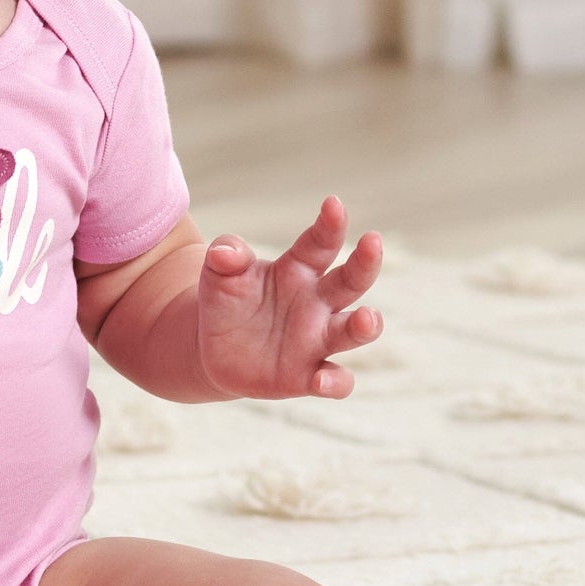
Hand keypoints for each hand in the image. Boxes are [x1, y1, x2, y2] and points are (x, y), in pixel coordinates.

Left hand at [196, 197, 382, 399]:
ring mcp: (317, 340)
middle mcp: (317, 303)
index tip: (333, 204)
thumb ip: (226, 255)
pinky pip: (335, 380)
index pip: (320, 244)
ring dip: (364, 325)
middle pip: (351, 281)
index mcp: (299, 270)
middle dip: (365, 263)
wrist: (211, 346)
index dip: (329, 225)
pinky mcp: (308, 376)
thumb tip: (224, 252)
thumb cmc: (225, 298)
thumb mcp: (219, 272)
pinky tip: (321, 379)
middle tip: (373, 242)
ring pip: (352, 332)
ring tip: (367, 318)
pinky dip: (334, 381)